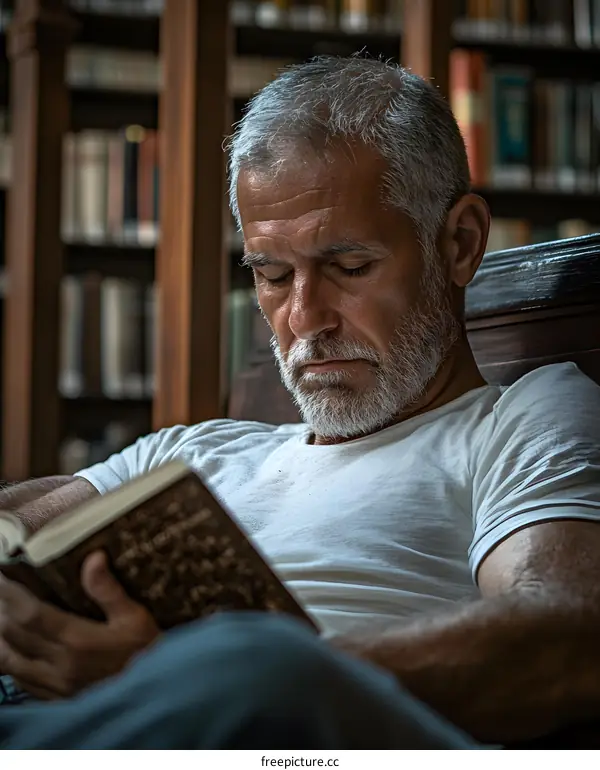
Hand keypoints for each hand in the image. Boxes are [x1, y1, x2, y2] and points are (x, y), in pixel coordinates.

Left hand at [0, 551, 159, 699]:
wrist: (156, 695)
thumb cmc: (147, 650)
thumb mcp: (136, 617)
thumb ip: (109, 590)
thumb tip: (93, 557)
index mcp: (78, 641)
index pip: (30, 614)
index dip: (10, 594)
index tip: (1, 575)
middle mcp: (60, 665)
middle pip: (14, 635)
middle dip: (0, 609)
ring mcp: (54, 686)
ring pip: (9, 660)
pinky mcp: (55, 698)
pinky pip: (19, 679)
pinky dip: (7, 659)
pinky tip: (8, 646)